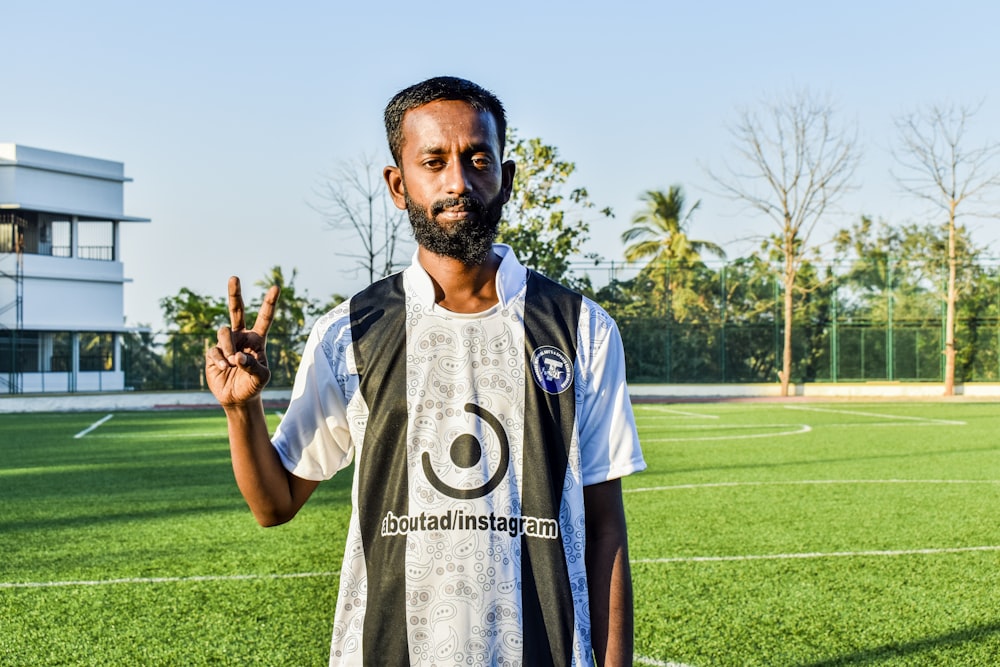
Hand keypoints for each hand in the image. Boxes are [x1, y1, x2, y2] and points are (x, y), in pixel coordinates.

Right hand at [205, 276, 280, 406]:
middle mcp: (241, 337)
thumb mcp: (261, 378)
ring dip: (228, 347)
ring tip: (232, 362)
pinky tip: (224, 368)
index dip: (269, 303)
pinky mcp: (213, 353)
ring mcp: (226, 343)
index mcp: (257, 339)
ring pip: (223, 332)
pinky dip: (220, 359)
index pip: (264, 318)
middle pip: (236, 310)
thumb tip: (237, 356)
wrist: (238, 398)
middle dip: (234, 294)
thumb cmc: (253, 385)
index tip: (276, 287)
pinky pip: (214, 349)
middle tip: (234, 277)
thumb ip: (252, 366)